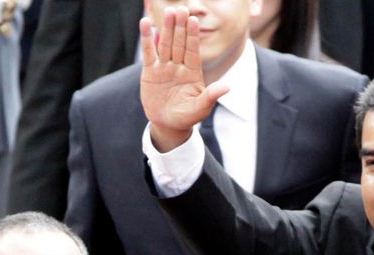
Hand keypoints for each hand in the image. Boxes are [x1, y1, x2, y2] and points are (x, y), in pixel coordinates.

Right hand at [139, 8, 228, 151]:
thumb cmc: (187, 117)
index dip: (193, 36)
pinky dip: (148, 38)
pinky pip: (149, 52)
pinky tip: (146, 23)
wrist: (168, 124)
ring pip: (166, 44)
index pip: (193, 50)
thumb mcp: (200, 108)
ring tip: (169, 11)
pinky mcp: (150, 72)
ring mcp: (164, 67)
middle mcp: (179, 66)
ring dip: (167, 28)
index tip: (194, 20)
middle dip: (181, 27)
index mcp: (192, 72)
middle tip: (181, 9)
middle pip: (180, 43)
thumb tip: (228, 86)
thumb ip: (211, 96)